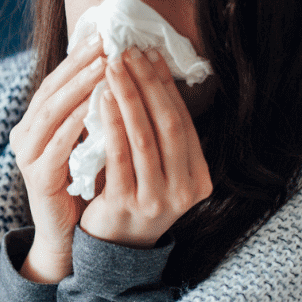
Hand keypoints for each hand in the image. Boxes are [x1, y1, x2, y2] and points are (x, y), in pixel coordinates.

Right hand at [9, 39, 105, 282]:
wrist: (67, 235)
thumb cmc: (83, 185)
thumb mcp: (88, 141)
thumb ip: (93, 111)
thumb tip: (119, 69)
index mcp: (35, 123)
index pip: (56, 81)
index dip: (79, 58)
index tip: (105, 35)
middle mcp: (24, 135)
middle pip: (51, 90)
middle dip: (79, 65)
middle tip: (105, 43)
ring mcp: (27, 157)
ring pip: (51, 113)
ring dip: (78, 87)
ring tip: (103, 67)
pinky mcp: (37, 178)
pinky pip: (56, 145)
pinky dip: (74, 124)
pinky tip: (94, 108)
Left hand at [79, 47, 211, 248]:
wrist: (113, 249)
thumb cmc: (134, 197)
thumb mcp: (159, 171)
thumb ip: (160, 136)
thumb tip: (151, 74)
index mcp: (199, 180)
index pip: (184, 122)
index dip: (167, 86)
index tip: (150, 54)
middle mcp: (184, 191)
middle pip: (169, 126)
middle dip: (149, 84)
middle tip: (129, 52)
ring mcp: (156, 200)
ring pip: (145, 138)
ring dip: (129, 97)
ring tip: (114, 67)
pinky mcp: (126, 205)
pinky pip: (119, 157)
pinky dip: (111, 124)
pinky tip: (102, 99)